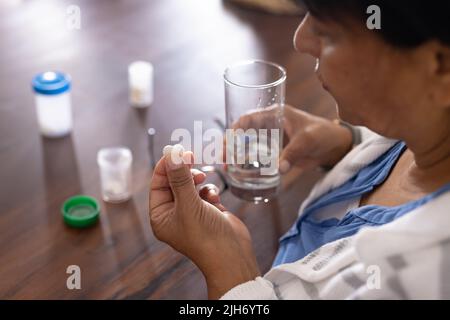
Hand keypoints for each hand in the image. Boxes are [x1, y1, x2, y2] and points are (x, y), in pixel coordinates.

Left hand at [149, 146, 259, 298]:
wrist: (232, 255)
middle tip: (192, 157)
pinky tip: (213, 197)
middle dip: (183, 171)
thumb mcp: (189, 204)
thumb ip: (180, 177)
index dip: (166, 166)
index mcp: (161, 216)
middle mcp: (174, 214)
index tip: (177, 151)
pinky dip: (209, 190)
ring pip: (190, 186)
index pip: (157, 184)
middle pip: (174, 182)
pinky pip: (204, 193)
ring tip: (203, 179)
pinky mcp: (208, 212)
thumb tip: (172, 153)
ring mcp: (192, 213)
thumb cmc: (205, 236)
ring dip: (196, 180)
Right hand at [232, 104, 352, 173]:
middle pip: (242, 133)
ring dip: (236, 155)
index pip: (247, 118)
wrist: (335, 146)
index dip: (234, 130)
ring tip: (228, 168)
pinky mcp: (275, 152)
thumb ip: (293, 153)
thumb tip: (278, 169)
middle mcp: (269, 125)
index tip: (227, 144)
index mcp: (274, 114)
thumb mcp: (308, 140)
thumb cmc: (323, 134)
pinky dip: (248, 163)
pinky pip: (257, 156)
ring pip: (247, 145)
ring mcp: (270, 139)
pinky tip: (241, 173)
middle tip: (224, 161)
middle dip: (230, 145)